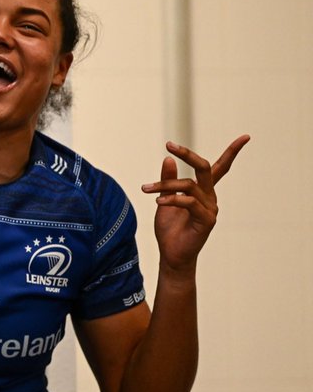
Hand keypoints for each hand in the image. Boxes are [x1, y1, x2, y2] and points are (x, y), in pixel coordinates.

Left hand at [142, 134, 249, 274]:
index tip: (245, 137)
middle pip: (204, 168)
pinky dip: (172, 200)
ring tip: (146, 189)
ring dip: (165, 185)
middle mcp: (210, 197)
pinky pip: (189, 203)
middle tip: (170, 145)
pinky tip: (158, 202)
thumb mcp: (165, 199)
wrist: (171, 255)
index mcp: (203, 191)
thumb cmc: (170, 230)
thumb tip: (168, 159)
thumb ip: (168, 181)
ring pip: (189, 186)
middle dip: (188, 155)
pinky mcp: (206, 220)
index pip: (220, 168)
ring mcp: (210, 208)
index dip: (233, 152)